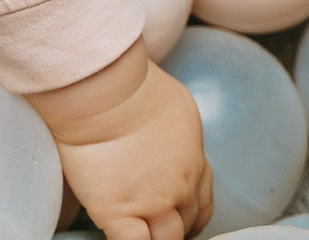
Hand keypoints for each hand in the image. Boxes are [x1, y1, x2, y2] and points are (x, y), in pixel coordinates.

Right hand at [26, 38, 213, 239]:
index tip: (181, 220)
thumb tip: (167, 132)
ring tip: (140, 234)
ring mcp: (152, 204)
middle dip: (173, 230)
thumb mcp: (176, 104)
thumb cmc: (134, 85)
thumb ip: (177, 130)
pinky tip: (119, 235)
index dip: (191, 217)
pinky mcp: (119, 214)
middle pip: (185, 226)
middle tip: (157, 230)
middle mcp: (180, 188)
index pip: (202, 203)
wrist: (106, 94)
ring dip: (154, 239)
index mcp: (194, 162)